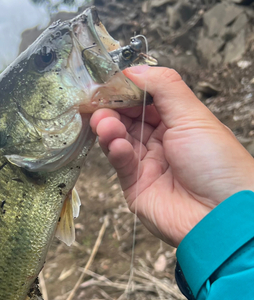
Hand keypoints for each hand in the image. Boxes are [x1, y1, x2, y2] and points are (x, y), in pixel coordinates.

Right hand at [90, 66, 253, 246]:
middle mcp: (162, 143)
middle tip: (98, 102)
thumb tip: (135, 69)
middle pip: (129, 119)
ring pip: (121, 140)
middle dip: (113, 109)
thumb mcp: (192, 116)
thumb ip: (163, 88)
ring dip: (110, 129)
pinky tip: (116, 144)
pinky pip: (120, 164)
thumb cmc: (217, 164)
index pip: (146, 100)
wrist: (218, 214)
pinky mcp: (135, 186)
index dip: (128, 90)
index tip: (109, 81)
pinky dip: (116, 151)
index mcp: (179, 123)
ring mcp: (147, 165)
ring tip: (103, 122)